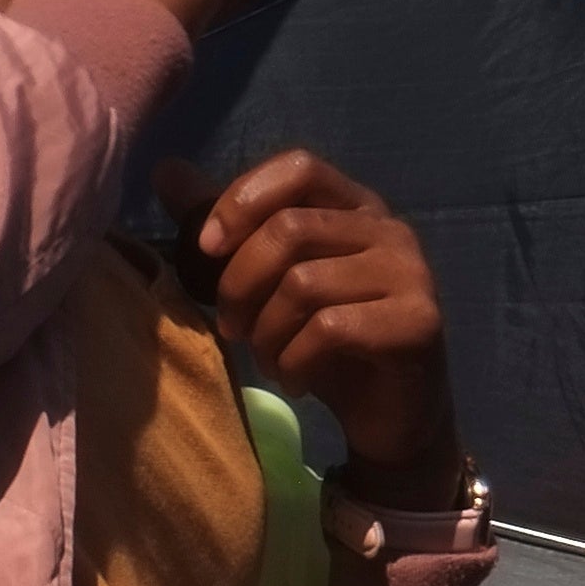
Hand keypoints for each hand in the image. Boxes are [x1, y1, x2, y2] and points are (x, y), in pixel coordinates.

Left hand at [167, 153, 461, 501]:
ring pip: (304, 283)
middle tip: (231, 328)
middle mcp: (390, 230)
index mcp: (356, 207)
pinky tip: (293, 380)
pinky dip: (294, 361)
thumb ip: (228, 229)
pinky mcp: (418, 322)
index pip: (299, 167)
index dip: (244, 200)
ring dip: (266, 332)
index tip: (206, 249)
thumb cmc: (328, 344)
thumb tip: (166, 170)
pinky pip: (329, 329)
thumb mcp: (269, 282)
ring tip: (267, 360)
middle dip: (240, 283)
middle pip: (291, 228)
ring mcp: (411, 274)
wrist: (390, 417)